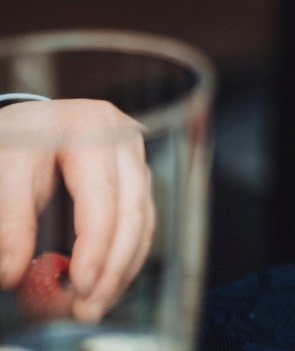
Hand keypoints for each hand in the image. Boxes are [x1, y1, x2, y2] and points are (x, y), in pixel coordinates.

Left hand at [0, 100, 151, 323]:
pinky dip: (127, 257)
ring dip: (123, 269)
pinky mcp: (139, 178)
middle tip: (89, 308)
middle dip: (113, 267)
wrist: (34, 121)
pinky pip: (143, 222)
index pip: (101, 195)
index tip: (81, 284)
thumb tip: (12, 274)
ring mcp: (138, 159)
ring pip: (144, 221)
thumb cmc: (21, 140)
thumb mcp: (6, 171)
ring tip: (95, 305)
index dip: (96, 244)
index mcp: (90, 128)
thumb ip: (11, 220)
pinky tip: (108, 283)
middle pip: (132, 211)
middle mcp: (125, 141)